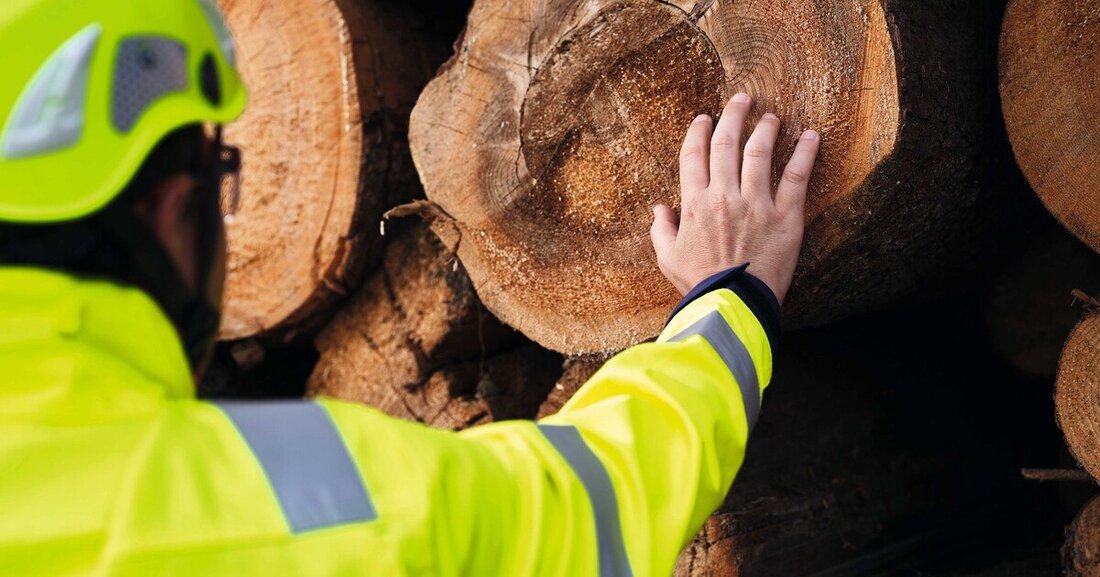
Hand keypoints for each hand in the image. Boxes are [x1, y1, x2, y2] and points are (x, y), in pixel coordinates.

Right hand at [650, 94, 820, 303]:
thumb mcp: (668, 257)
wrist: (731, 304)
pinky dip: (806, 152)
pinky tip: (812, 135)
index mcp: (694, 203)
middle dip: (734, 115)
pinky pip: (797, 176)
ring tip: (771, 116)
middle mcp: (724, 195)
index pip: (694, 155)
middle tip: (742, 99)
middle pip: (727, 143)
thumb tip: (658, 209)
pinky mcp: (785, 216)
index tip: (704, 119)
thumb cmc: (698, 283)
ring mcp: (756, 203)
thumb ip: (661, 229)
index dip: (698, 132)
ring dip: (766, 128)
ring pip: (760, 152)